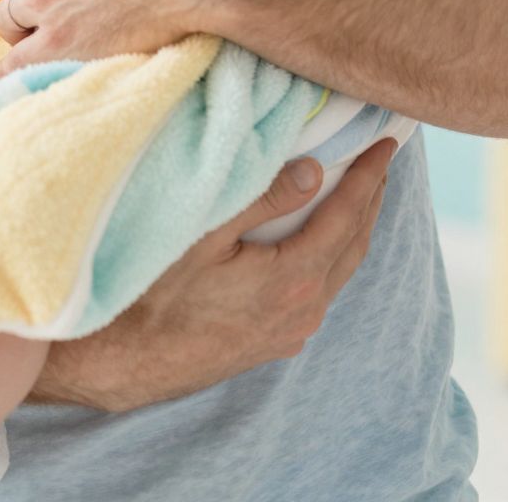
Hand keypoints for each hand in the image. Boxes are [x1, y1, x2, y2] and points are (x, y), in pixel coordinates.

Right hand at [28, 139, 398, 410]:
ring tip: (360, 194)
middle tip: (381, 161)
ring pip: (338, 272)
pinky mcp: (272, 344)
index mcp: (294, 281)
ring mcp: (288, 333)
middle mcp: (302, 312)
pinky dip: (331, 257)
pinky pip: (319, 293)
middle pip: (353, 245)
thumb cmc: (152, 293)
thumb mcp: (204, 234)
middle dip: (371, 199)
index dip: (369, 176)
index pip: (347, 216)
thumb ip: (262, 198)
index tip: (387, 144)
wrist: (120, 363)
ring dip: (353, 230)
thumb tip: (314, 170)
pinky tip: (321, 243)